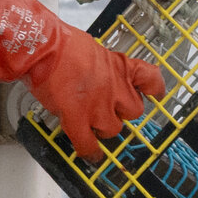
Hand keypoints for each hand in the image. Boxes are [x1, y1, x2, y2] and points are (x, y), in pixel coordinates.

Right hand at [0, 0, 164, 160]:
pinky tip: (90, 154)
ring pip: (113, 130)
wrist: (42, 47)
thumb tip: (93, 73)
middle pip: (133, 111)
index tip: (155, 94)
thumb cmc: (60, 42)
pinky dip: (90, 152)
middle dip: (122, 112)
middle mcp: (115, 88)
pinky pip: (88, 144)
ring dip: (103, 129)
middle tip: (108, 109)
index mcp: (119, 66)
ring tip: (91, 124)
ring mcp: (98, 106)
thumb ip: (100, 65)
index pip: (151, 78)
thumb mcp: (92, 49)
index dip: (154, 89)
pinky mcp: (77, 119)